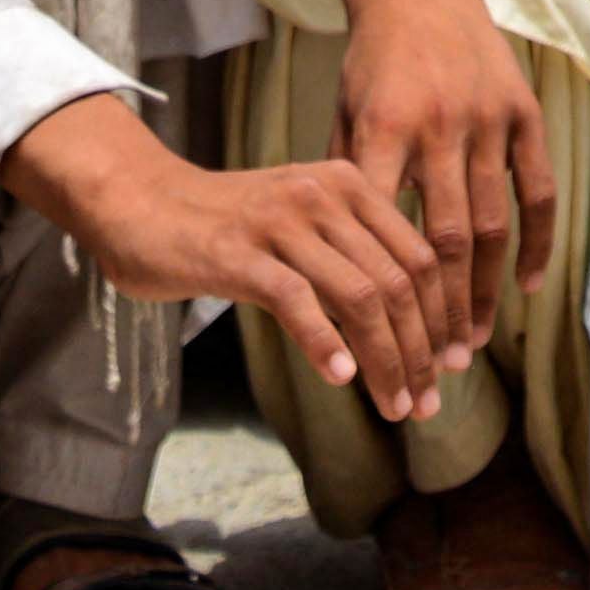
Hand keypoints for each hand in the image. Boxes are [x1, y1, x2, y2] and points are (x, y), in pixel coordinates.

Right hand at [3, 93, 464, 413]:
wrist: (139, 201)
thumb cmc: (223, 223)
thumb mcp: (299, 220)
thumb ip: (349, 252)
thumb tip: (406, 320)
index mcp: (347, 183)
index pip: (419, 255)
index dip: (442, 317)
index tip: (450, 368)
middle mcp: (322, 195)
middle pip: (397, 281)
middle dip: (421, 350)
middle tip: (426, 404)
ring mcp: (280, 222)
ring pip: (359, 296)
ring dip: (386, 360)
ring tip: (394, 406)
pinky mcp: (238, 253)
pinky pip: (297, 300)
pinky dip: (325, 344)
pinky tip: (342, 379)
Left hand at [311, 0, 547, 334]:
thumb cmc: (373, 64)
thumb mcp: (343, 114)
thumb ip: (345, 185)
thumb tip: (331, 264)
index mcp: (383, 131)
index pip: (387, 232)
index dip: (390, 294)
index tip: (387, 344)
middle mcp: (438, 128)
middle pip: (446, 241)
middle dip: (443, 311)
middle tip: (440, 365)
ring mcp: (486, 120)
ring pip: (493, 223)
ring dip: (485, 290)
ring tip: (475, 341)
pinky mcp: (523, 112)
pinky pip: (537, 189)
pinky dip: (537, 241)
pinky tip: (528, 286)